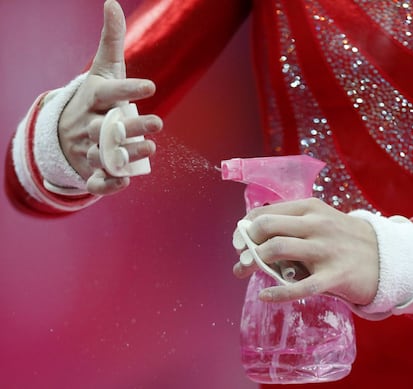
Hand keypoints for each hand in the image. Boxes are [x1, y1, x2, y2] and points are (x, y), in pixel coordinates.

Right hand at [58, 0, 162, 194]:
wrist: (68, 131)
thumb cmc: (94, 98)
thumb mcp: (102, 71)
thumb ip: (110, 41)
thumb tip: (111, 2)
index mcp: (93, 98)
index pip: (107, 92)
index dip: (127, 90)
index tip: (150, 87)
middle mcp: (89, 125)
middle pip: (106, 128)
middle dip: (130, 127)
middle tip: (158, 123)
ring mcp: (88, 149)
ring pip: (103, 154)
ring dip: (125, 154)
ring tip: (150, 148)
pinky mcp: (91, 170)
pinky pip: (95, 182)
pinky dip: (108, 185)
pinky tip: (125, 182)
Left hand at [233, 198, 378, 305]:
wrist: (386, 256)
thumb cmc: (342, 238)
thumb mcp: (319, 220)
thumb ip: (290, 224)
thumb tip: (251, 235)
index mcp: (309, 207)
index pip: (264, 212)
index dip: (244, 228)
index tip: (239, 241)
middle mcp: (315, 224)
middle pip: (266, 227)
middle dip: (246, 243)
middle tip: (242, 257)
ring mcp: (325, 249)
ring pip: (277, 249)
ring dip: (254, 261)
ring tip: (247, 271)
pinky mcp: (334, 275)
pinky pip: (300, 286)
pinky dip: (278, 292)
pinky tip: (265, 296)